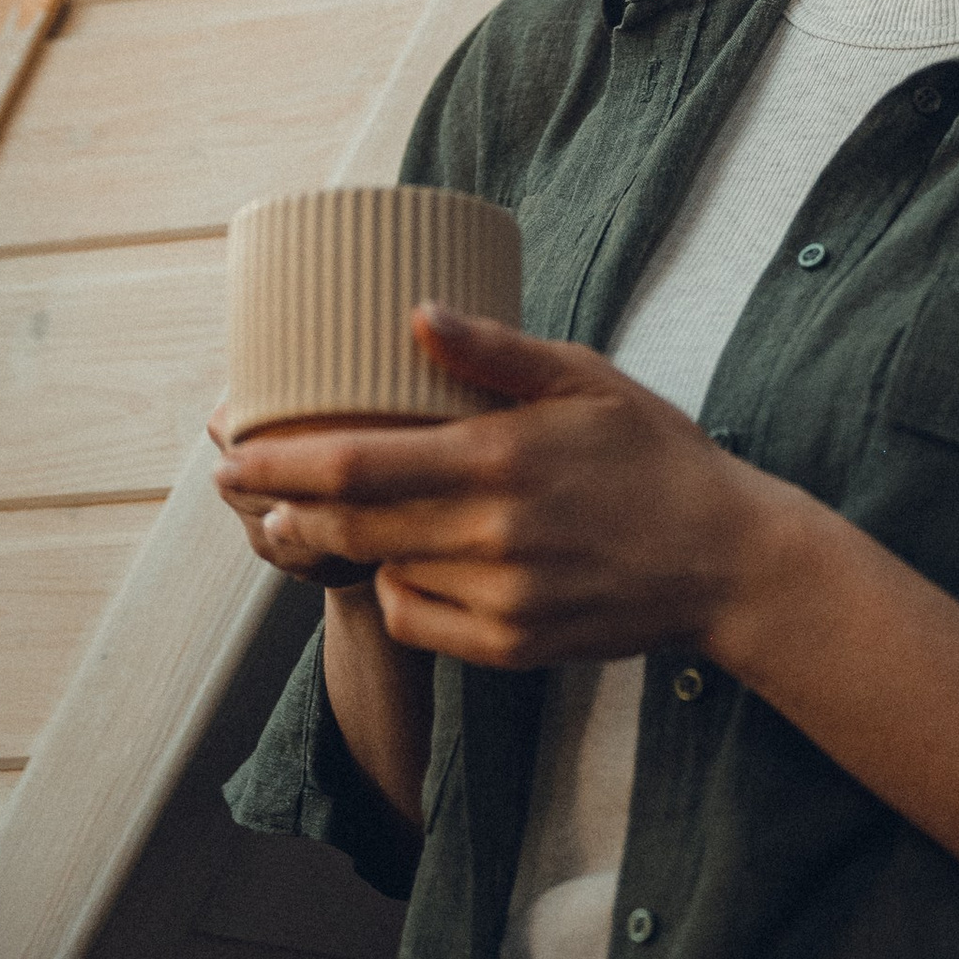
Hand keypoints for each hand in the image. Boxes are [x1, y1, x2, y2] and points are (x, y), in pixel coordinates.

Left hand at [210, 307, 801, 671]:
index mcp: (498, 460)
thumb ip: (494, 350)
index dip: (280, 463)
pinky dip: (395, 591)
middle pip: (349, 526)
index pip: (357, 463)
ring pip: (379, 574)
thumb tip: (414, 311)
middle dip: (280, 505)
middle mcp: (490, 536)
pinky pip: (420, 621)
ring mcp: (500, 600)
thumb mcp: (583, 378)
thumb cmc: (653, 453)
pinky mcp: (513, 647)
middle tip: (236, 483)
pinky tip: (397, 562)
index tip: (232, 452)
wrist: (727, 562)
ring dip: (333, 546)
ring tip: (306, 516)